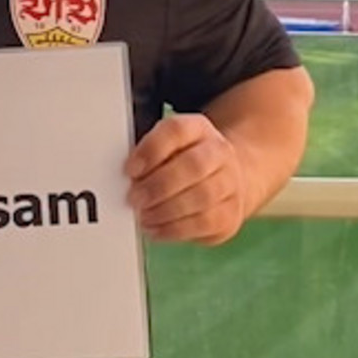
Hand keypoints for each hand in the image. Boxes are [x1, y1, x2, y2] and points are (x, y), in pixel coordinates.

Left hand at [124, 113, 246, 245]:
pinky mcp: (231, 215)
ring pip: (202, 197)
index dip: (151, 150)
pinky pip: (205, 224)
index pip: (176, 130)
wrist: (225, 177)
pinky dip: (175, 229)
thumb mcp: (165, 146)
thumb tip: (125, 175)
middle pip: (193, 165)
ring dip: (166, 210)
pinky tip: (156, 229)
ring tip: (143, 216)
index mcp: (197, 128)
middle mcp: (219, 152)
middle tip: (134, 198)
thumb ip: (145, 154)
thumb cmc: (182, 160)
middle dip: (159, 185)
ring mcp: (230, 184)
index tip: (130, 169)